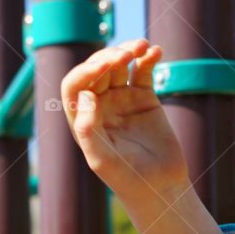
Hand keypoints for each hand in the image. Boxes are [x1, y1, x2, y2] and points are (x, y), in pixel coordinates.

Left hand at [61, 40, 190, 211]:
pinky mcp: (144, 97)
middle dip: (109, 57)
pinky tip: (156, 51)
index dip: (87, 71)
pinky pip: (143, 70)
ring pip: (120, 65)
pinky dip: (149, 58)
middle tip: (127, 56)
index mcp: (82, 118)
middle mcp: (99, 106)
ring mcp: (122, 99)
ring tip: (142, 47)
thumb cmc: (126, 178)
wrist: (159, 186)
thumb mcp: (101, 159)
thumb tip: (86, 95)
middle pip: (97, 69)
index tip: (106, 66)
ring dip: (129, 50)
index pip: (75, 85)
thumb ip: (88, 130)